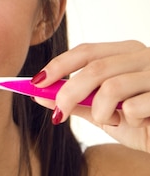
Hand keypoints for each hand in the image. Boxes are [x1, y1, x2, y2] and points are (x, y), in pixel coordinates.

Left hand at [31, 40, 149, 151]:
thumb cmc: (144, 124)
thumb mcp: (104, 113)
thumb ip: (76, 102)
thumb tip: (39, 94)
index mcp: (127, 53)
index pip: (88, 51)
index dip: (59, 65)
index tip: (36, 83)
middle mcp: (145, 56)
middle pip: (95, 68)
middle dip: (69, 93)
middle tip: (58, 115)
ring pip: (112, 87)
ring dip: (102, 112)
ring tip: (111, 121)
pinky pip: (134, 107)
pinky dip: (128, 120)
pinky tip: (139, 123)